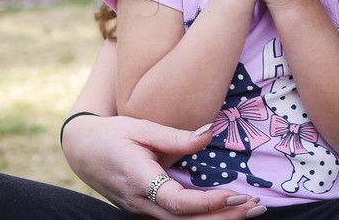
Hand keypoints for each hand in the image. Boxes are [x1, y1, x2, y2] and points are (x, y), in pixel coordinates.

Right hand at [62, 114, 264, 218]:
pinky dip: (203, 219)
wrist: (82, 150)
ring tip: (251, 211)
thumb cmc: (112, 135)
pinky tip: (227, 213)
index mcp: (139, 180)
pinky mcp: (147, 211)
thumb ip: (176, 136)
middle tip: (257, 206)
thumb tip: (210, 133)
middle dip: (224, 217)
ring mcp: (142, 211)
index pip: (177, 201)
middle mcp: (140, 203)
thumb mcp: (142, 127)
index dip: (207, 203)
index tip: (236, 195)